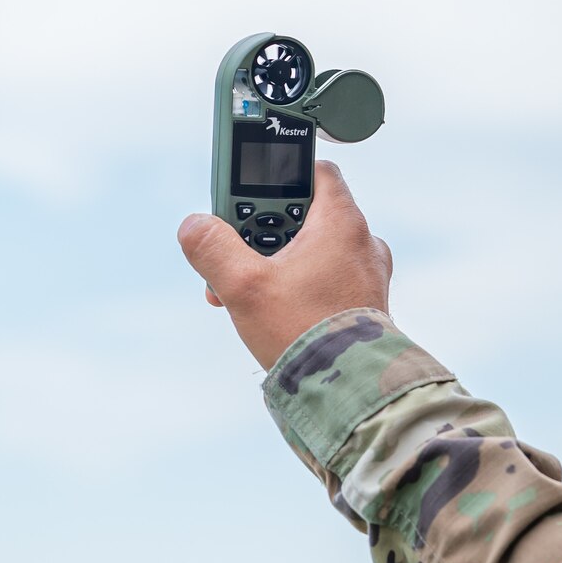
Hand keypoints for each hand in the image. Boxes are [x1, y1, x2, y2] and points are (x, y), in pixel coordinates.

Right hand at [177, 162, 393, 369]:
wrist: (349, 392)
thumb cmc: (305, 334)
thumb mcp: (244, 287)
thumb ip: (213, 249)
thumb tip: (194, 226)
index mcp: (342, 222)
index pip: (315, 170)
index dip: (278, 174)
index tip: (247, 196)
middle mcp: (363, 242)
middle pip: (305, 214)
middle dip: (263, 233)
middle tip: (237, 257)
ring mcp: (367, 275)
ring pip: (312, 252)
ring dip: (275, 265)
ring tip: (247, 294)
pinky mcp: (365, 305)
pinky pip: (325, 280)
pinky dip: (297, 287)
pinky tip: (271, 313)